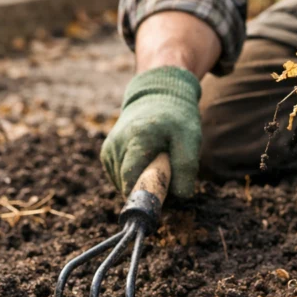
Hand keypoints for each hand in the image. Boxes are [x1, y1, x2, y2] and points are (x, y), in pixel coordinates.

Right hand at [101, 66, 202, 197]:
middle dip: (147, 191)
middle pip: (126, 186)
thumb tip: (180, 196)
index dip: (146, 195)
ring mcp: (108, 149)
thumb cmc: (176, 118)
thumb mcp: (190, 138)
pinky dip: (133, 178)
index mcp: (136, 139)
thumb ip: (186, 167)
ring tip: (157, 166)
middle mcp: (116, 144)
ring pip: (122, 185)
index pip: (131, 180)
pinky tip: (145, 164)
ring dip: (140, 184)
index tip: (163, 199)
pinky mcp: (106, 154)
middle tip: (167, 179)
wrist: (156, 97)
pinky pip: (118, 178)